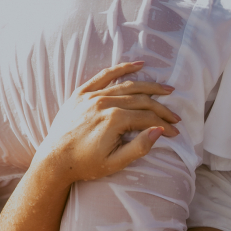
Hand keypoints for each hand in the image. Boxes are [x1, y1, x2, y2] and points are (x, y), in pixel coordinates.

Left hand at [34, 62, 180, 183]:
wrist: (54, 161)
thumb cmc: (86, 164)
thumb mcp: (116, 162)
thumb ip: (140, 146)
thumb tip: (159, 130)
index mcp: (114, 120)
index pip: (148, 118)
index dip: (165, 125)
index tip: (175, 132)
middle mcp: (105, 103)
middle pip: (142, 101)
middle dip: (162, 109)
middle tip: (176, 116)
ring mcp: (93, 96)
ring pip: (129, 86)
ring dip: (150, 87)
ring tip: (167, 90)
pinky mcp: (82, 94)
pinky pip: (105, 76)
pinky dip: (122, 68)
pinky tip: (139, 65)